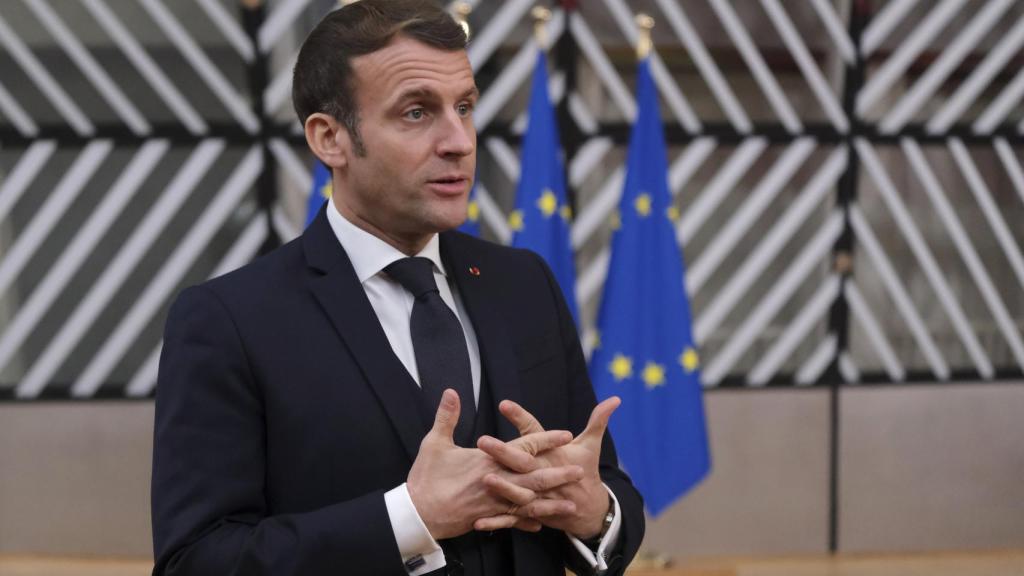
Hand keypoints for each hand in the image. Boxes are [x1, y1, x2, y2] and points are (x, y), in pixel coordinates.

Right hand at [406, 389, 583, 539]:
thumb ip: (446, 416)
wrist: (417, 514)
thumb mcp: (434, 443)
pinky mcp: (487, 519)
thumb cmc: (426, 478)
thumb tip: (451, 392)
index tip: (565, 435)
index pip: (524, 447)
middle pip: (534, 478)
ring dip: (550, 503)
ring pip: (529, 504)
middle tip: (580, 472)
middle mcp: (496, 482)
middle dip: (558, 475)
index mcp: (488, 461)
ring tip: (570, 505)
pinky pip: (513, 521)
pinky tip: (541, 522)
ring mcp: (494, 504)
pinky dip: (527, 521)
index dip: (546, 440)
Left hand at [474, 397, 620, 538]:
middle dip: (504, 452)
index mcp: (554, 455)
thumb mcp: (591, 445)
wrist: (591, 511)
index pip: (536, 433)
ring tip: (484, 477)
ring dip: (502, 487)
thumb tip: (615, 399)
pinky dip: (497, 522)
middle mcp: (545, 474)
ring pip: (519, 492)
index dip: (521, 417)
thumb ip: (598, 420)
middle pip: (523, 462)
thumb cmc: (586, 471)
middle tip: (483, 440)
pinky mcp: (533, 514)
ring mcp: (539, 496)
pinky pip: (512, 519)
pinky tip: (477, 522)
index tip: (504, 404)